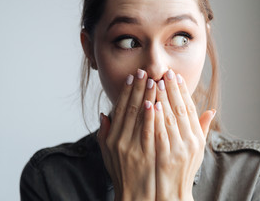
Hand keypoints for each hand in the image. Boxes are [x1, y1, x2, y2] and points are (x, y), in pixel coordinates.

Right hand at [97, 69, 156, 200]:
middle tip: (144, 71)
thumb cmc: (122, 174)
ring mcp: (132, 147)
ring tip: (153, 80)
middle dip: (138, 88)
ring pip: (139, 117)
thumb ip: (104, 133)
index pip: (120, 109)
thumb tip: (104, 113)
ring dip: (146, 97)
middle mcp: (120, 140)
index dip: (126, 92)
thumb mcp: (107, 154)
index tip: (132, 77)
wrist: (135, 196)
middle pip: (130, 108)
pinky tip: (155, 103)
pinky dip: (151, 116)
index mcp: (112, 138)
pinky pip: (148, 131)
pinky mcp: (145, 154)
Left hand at [154, 69, 215, 200]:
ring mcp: (178, 149)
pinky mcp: (165, 157)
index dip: (183, 91)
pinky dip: (156, 119)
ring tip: (156, 82)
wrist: (173, 192)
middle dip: (172, 89)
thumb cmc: (184, 168)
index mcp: (197, 137)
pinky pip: (160, 134)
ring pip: (170, 119)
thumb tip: (212, 110)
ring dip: (163, 99)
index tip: (176, 76)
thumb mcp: (197, 149)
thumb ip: (202, 128)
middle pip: (180, 110)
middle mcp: (190, 142)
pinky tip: (151, 105)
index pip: (190, 109)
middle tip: (165, 72)